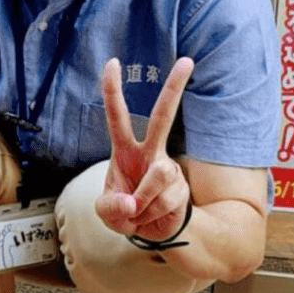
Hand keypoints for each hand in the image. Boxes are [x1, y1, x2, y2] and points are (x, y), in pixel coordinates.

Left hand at [96, 57, 193, 242]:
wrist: (149, 231)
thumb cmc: (123, 211)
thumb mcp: (106, 212)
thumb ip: (111, 207)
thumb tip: (131, 203)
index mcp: (125, 151)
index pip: (117, 117)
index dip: (113, 91)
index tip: (113, 63)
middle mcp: (149, 153)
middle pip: (162, 117)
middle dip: (174, 88)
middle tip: (187, 61)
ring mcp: (167, 168)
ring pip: (158, 176)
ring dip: (143, 202)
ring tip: (137, 211)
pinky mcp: (181, 186)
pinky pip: (164, 200)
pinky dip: (152, 213)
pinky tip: (151, 215)